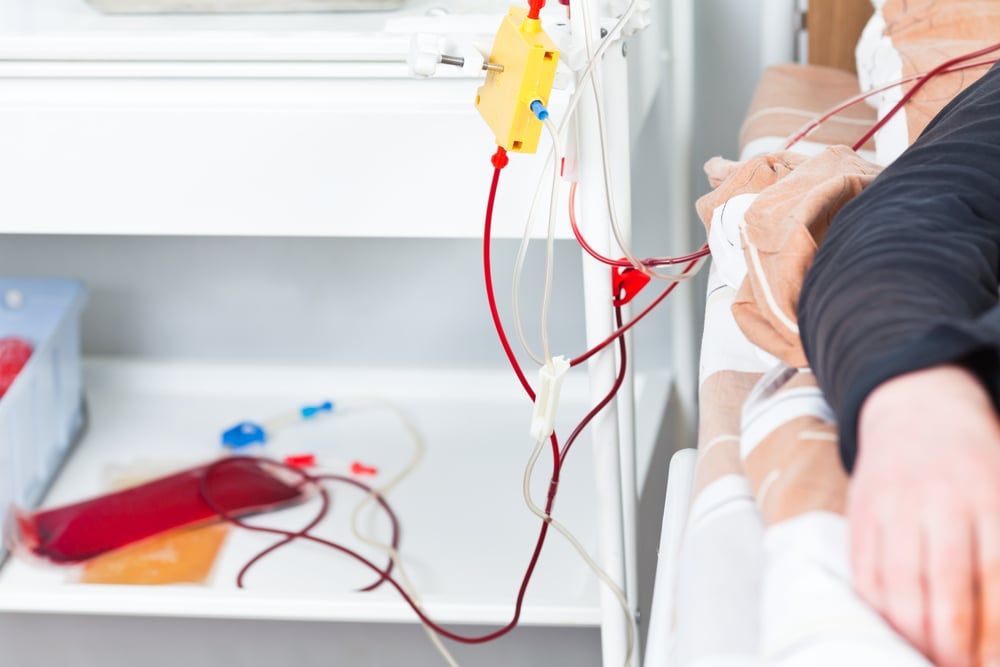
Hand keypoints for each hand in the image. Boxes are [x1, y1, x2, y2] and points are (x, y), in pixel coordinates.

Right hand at [853, 365, 999, 666]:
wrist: (916, 408)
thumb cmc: (974, 461)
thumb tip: (998, 621)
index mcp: (987, 495)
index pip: (994, 576)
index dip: (993, 630)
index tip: (991, 663)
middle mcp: (939, 501)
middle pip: (945, 588)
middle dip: (952, 645)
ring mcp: (893, 505)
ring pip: (898, 585)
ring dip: (912, 635)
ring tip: (924, 658)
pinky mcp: (860, 511)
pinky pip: (864, 571)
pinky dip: (876, 609)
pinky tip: (892, 629)